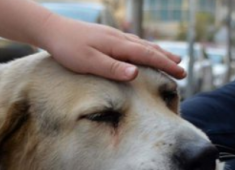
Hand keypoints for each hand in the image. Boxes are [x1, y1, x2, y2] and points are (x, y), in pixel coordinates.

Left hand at [38, 14, 185, 80]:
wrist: (51, 30)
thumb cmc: (67, 49)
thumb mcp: (88, 62)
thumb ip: (112, 68)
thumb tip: (136, 73)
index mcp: (117, 46)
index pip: (148, 56)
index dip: (165, 65)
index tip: (181, 74)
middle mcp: (118, 39)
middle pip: (149, 49)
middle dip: (166, 60)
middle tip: (183, 71)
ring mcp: (112, 37)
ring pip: (141, 45)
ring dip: (157, 53)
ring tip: (170, 59)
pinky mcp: (105, 37)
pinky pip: (132, 43)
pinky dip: (144, 49)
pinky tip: (143, 51)